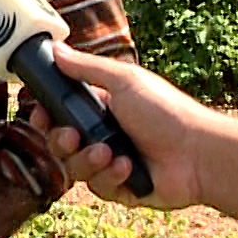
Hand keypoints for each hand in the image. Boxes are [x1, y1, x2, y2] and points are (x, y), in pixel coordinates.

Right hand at [31, 44, 214, 209]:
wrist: (197, 153)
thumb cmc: (165, 112)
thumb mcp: (124, 81)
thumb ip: (86, 68)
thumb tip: (56, 49)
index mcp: (102, 108)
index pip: (60, 114)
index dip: (46, 118)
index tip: (40, 117)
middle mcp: (104, 135)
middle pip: (62, 144)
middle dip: (63, 142)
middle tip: (74, 137)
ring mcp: (111, 164)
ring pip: (76, 170)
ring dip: (89, 161)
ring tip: (111, 153)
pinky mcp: (121, 189)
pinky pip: (99, 188)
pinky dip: (110, 178)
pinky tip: (127, 168)